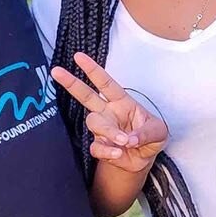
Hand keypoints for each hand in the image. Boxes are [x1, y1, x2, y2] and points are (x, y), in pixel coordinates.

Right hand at [51, 51, 167, 174]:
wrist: (144, 160)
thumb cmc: (151, 137)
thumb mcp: (158, 131)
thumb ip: (146, 133)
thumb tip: (130, 139)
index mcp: (122, 101)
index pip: (105, 83)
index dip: (92, 69)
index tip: (78, 56)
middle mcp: (108, 112)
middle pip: (85, 95)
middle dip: (71, 83)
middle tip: (56, 71)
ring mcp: (102, 129)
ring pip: (94, 123)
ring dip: (109, 132)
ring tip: (123, 141)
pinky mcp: (99, 146)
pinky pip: (96, 146)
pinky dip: (107, 151)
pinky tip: (118, 153)